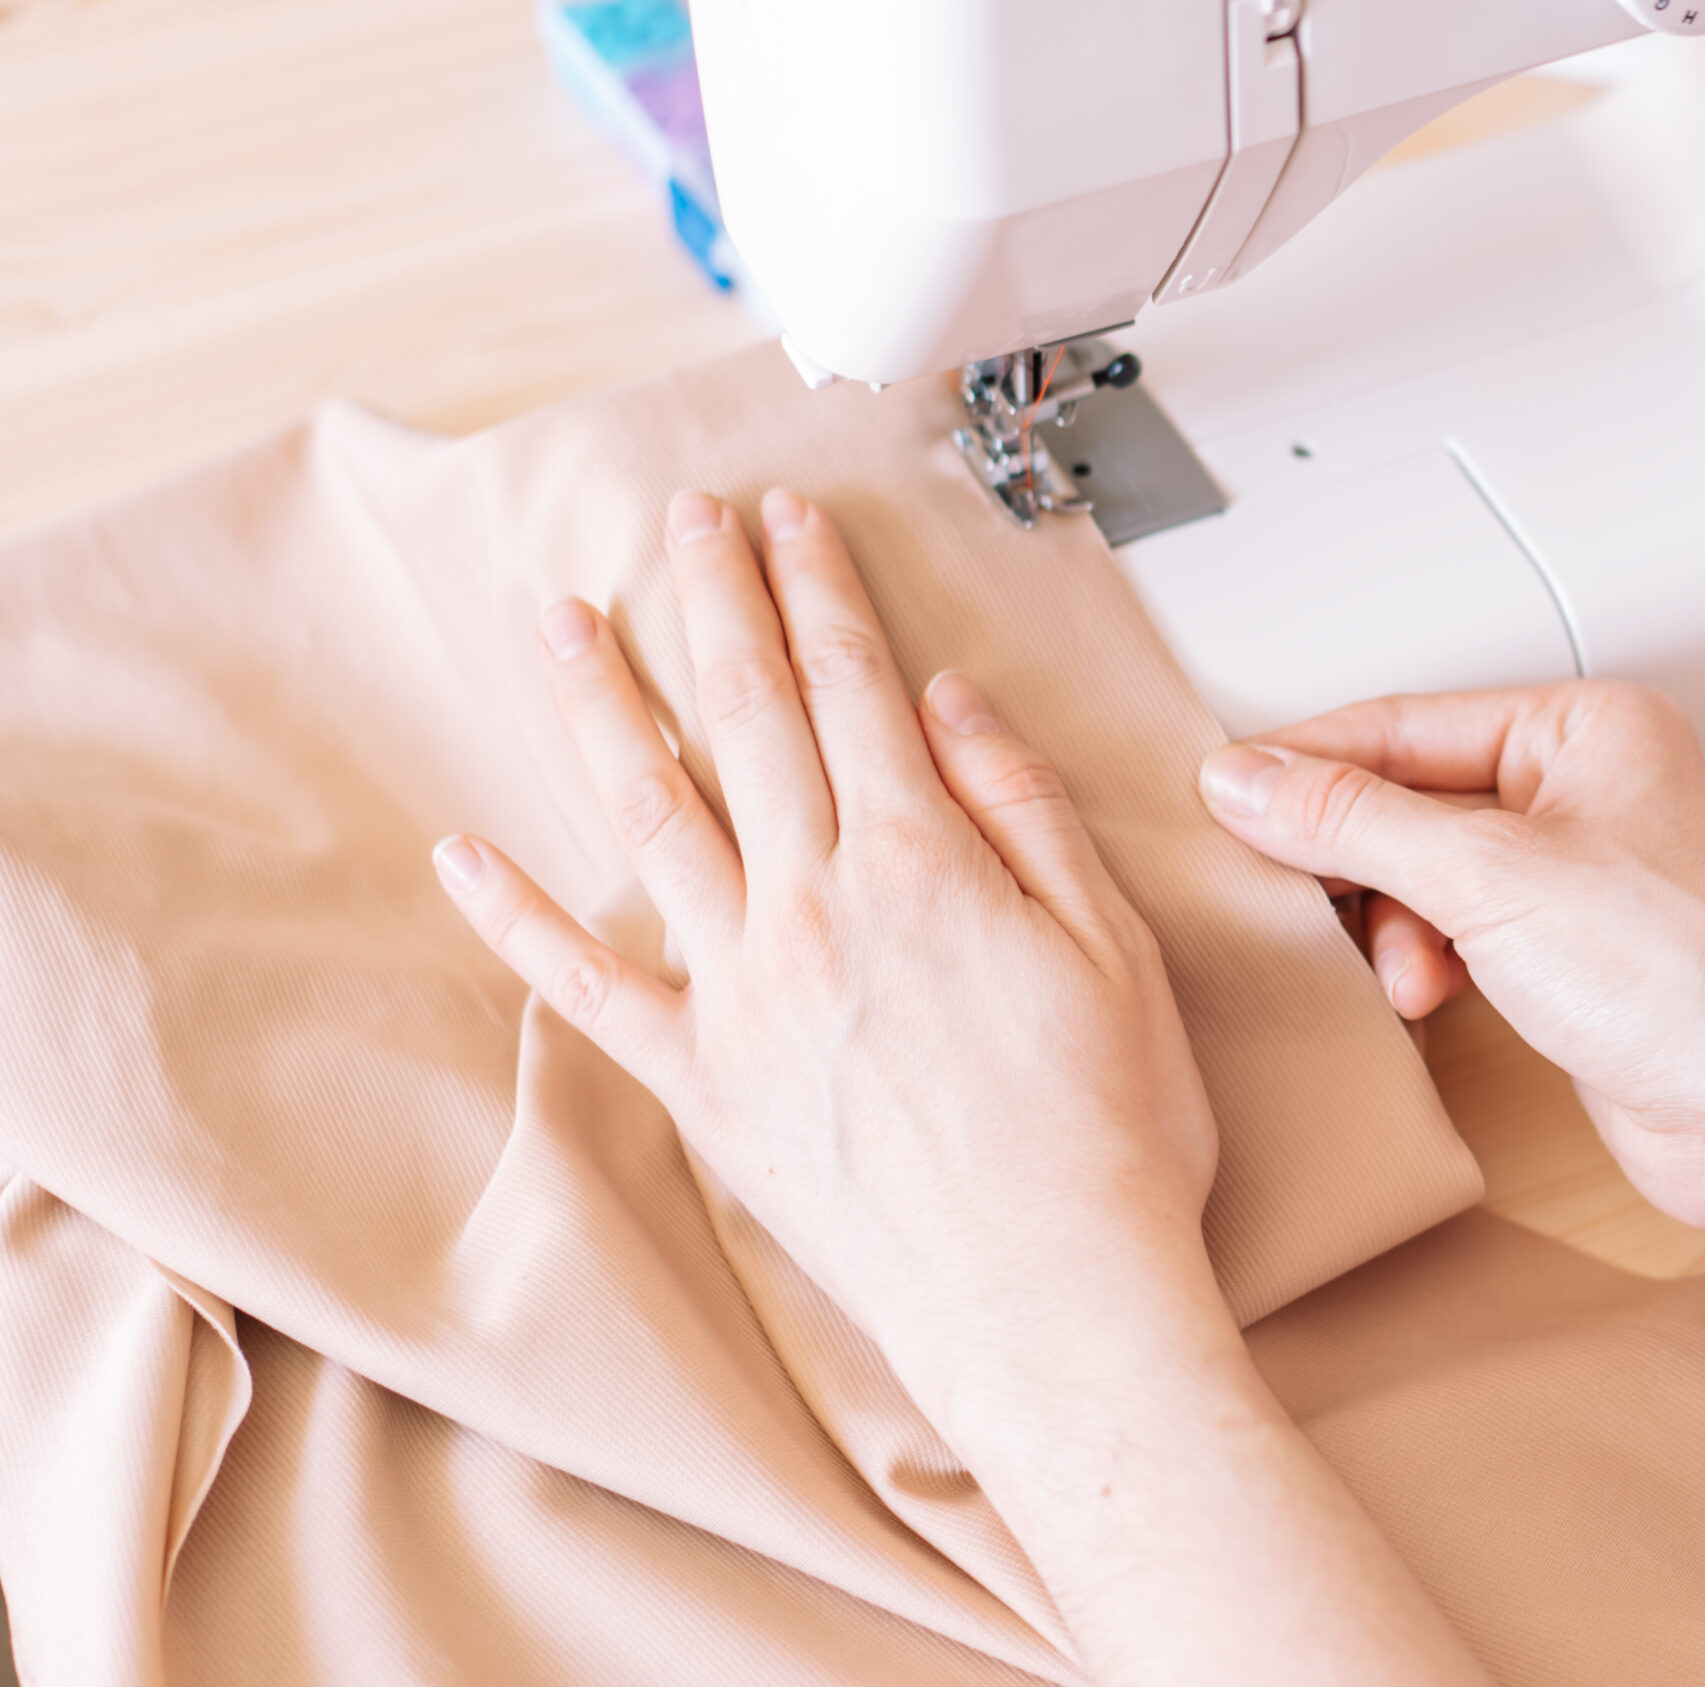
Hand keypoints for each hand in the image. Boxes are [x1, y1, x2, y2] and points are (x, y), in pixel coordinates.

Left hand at [437, 491, 1493, 1686]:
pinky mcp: (704, 1084)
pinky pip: (587, 988)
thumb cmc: (1107, 1139)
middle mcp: (816, 908)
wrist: (1053, 1298)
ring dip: (604, 705)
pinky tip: (467, 855)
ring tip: (562, 620)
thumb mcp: (1116, 949)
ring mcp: (744, 994)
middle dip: (714, 602)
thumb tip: (952, 707)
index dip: (818, 591)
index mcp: (923, 865)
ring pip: (652, 815)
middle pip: (747, 717)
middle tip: (683, 521)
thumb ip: (1026, 813)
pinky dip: (520, 918)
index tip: (790, 522)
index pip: (853, 688)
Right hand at [1197, 683, 1704, 1231]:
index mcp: (1581, 728)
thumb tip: (1247, 779)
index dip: (1305, 763)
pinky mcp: (1569, 957)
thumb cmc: (1690, 976)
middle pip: (1408, 799)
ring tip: (1402, 973)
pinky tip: (1425, 997)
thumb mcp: (1487, 874)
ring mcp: (1577, 875)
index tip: (1220, 797)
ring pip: (1425, 876)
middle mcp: (1583, 790)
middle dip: (1353, 859)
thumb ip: (1353, 821)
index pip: (1402, 724)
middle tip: (1281, 891)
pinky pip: (1455, 937)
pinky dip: (1424, 965)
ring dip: (1392, 926)